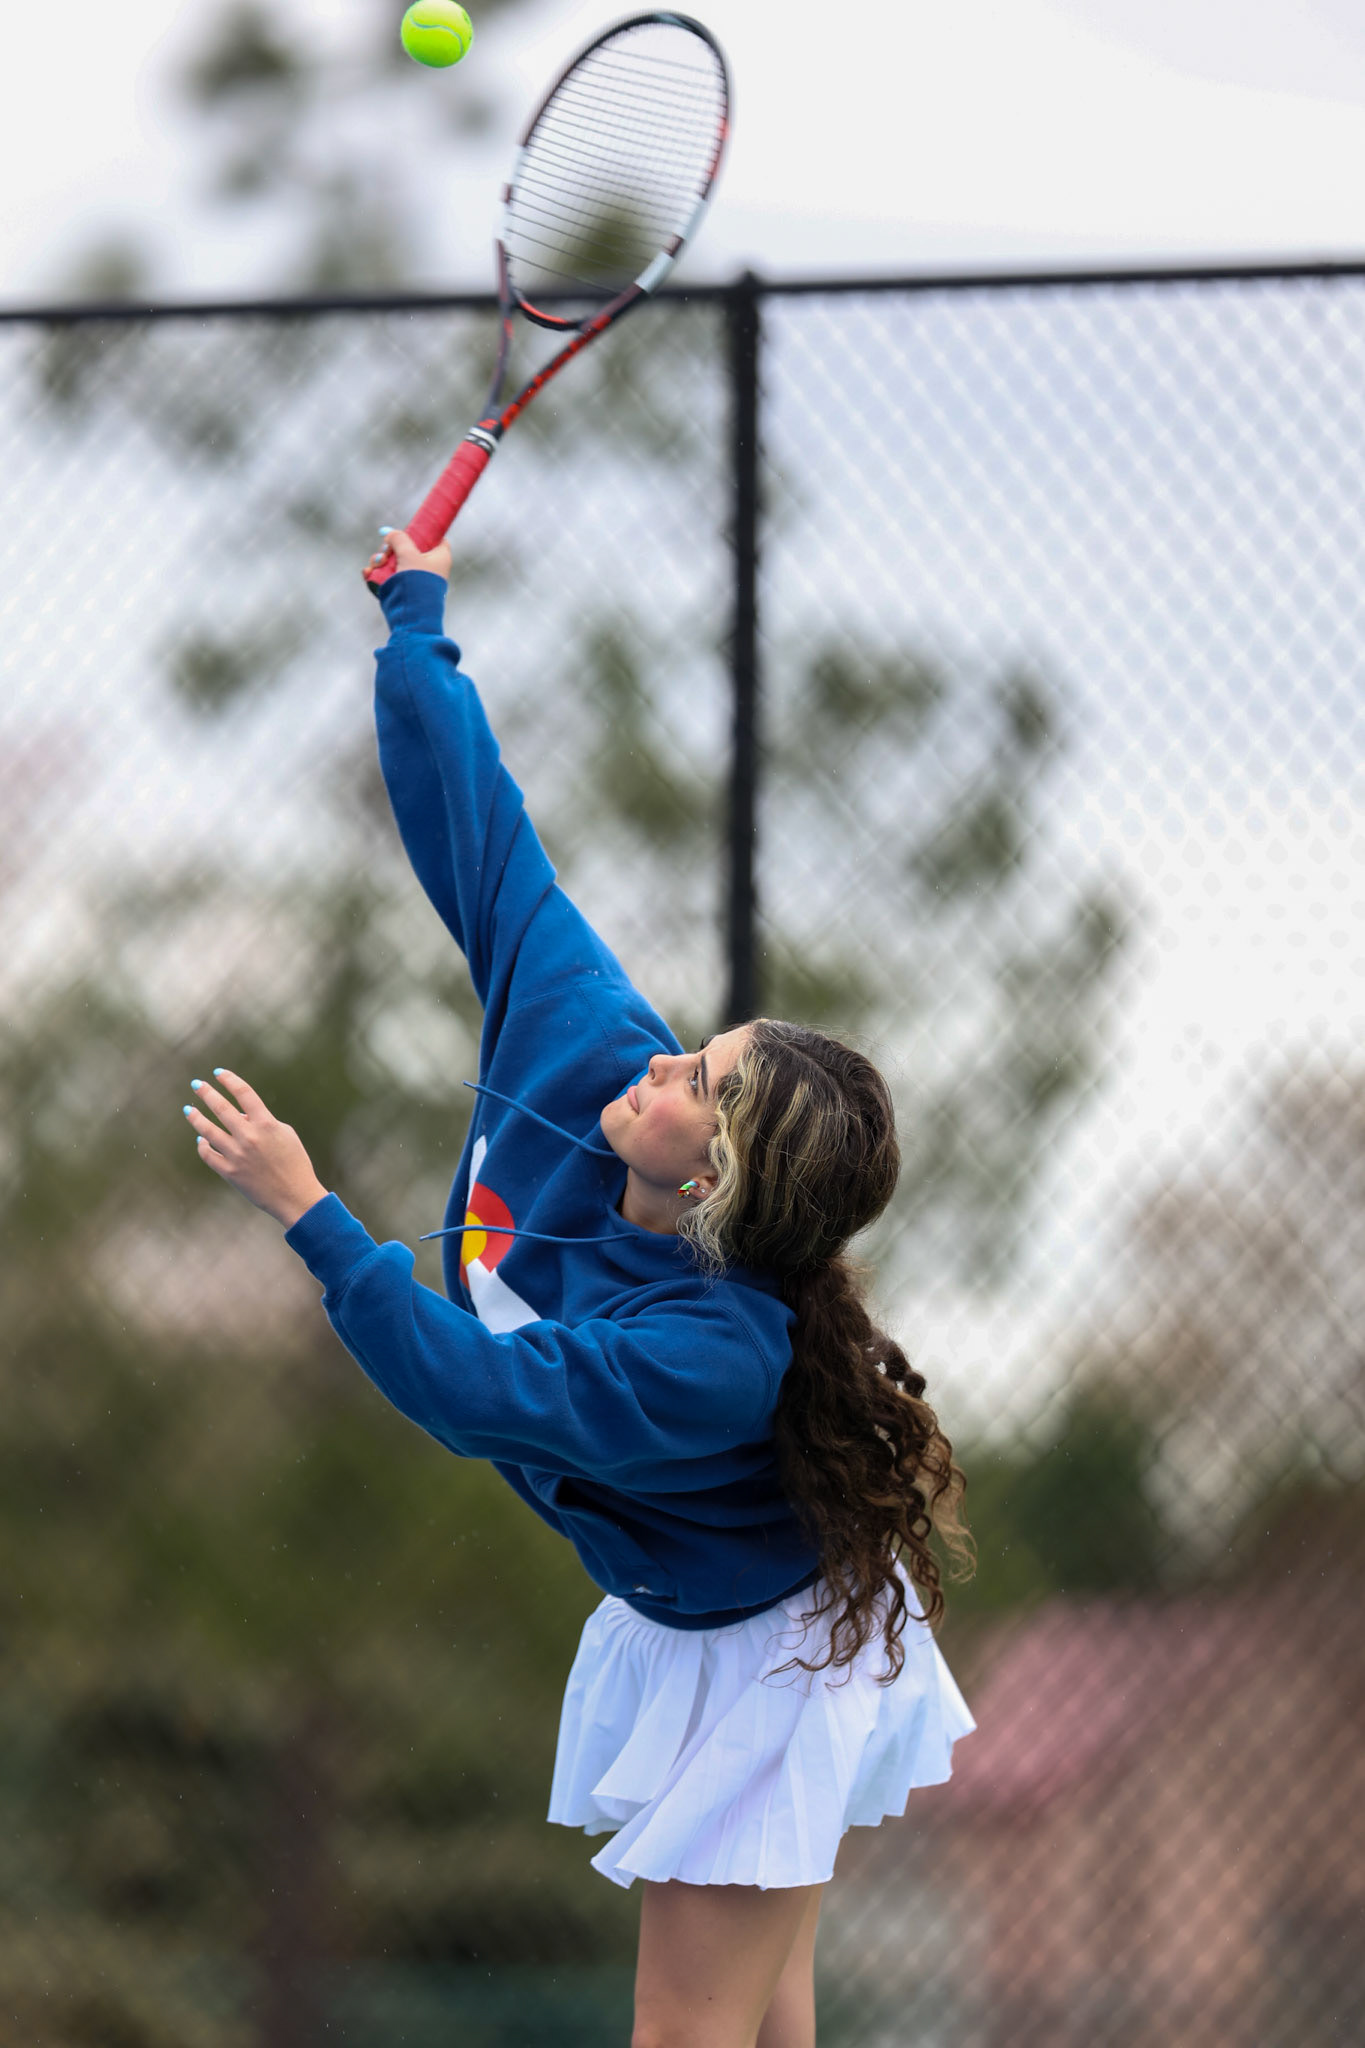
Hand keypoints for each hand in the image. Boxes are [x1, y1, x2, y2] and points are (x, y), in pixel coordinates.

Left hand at [184, 1069, 327, 1228]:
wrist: (295, 1196)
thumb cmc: (295, 1162)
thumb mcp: (285, 1134)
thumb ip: (263, 1121)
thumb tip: (240, 1115)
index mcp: (267, 1124)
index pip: (244, 1093)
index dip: (229, 1080)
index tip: (219, 1072)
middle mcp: (249, 1137)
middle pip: (221, 1108)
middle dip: (206, 1093)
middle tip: (196, 1084)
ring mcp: (237, 1155)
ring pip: (208, 1131)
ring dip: (196, 1117)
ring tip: (188, 1109)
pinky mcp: (230, 1172)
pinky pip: (208, 1155)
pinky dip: (202, 1146)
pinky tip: (201, 1140)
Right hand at [364, 527, 451, 581]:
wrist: (411, 614)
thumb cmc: (417, 582)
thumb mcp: (409, 553)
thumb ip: (399, 538)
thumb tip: (389, 534)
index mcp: (439, 556)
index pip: (435, 538)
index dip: (421, 532)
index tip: (408, 531)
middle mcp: (429, 566)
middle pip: (407, 547)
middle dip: (391, 548)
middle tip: (385, 553)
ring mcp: (414, 577)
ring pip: (394, 560)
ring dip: (380, 560)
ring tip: (377, 565)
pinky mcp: (401, 587)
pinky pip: (387, 574)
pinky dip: (377, 572)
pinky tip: (368, 572)